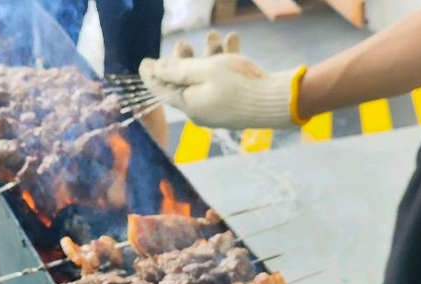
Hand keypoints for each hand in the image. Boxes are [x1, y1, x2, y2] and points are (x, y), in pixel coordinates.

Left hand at [140, 31, 306, 129]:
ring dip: (208, 55)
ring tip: (214, 36)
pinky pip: (222, 81)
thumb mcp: (205, 71)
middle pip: (183, 83)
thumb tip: (155, 70)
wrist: (276, 101)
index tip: (144, 62)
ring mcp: (217, 108)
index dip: (151, 75)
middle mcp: (200, 109)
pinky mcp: (233, 103)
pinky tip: (232, 40)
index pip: (160, 91)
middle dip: (182, 60)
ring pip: (205, 78)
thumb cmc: (239, 84)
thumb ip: (178, 70)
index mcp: (188, 105)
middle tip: (183, 43)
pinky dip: (225, 61)